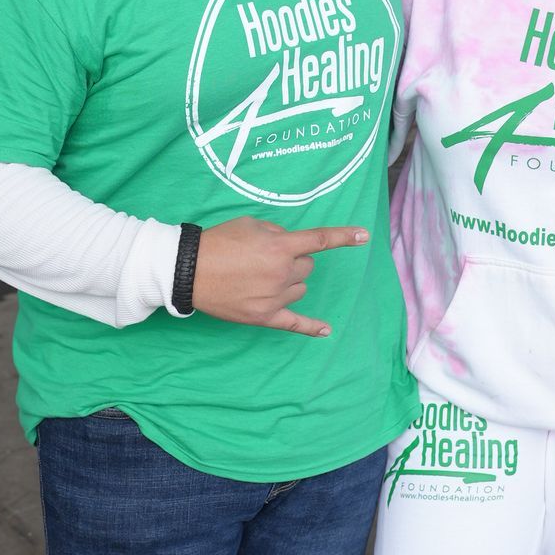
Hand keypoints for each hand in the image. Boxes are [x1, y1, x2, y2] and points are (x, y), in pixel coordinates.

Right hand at [190, 218, 367, 333]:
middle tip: (265, 258)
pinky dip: (312, 327)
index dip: (344, 236)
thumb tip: (289, 246)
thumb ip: (277, 233)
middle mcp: (282, 273)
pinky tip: (326, 330)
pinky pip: (294, 324)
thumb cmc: (219, 242)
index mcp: (281, 248)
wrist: (189, 270)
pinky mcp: (265, 316)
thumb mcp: (250, 224)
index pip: (320, 240)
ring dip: (290, 281)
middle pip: (307, 267)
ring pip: (300, 288)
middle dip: (293, 260)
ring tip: (259, 277)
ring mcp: (275, 298)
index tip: (364, 236)